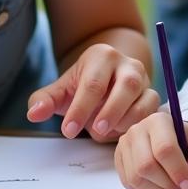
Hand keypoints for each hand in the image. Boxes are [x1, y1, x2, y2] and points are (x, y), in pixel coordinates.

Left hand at [26, 43, 157, 140]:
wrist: (107, 82)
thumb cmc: (81, 88)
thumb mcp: (61, 91)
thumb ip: (45, 100)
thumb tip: (34, 114)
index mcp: (102, 56)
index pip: (93, 83)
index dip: (80, 108)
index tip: (68, 131)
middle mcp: (127, 64)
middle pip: (126, 85)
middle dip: (110, 111)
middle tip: (93, 131)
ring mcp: (144, 79)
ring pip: (144, 98)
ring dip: (126, 120)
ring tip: (105, 132)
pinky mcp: (153, 95)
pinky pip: (152, 110)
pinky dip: (138, 123)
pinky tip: (120, 132)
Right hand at [114, 111, 187, 188]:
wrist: (175, 141)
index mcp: (159, 120)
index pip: (164, 149)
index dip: (177, 171)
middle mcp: (137, 130)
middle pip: (147, 165)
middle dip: (167, 185)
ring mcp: (125, 145)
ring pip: (136, 178)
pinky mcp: (120, 160)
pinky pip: (129, 184)